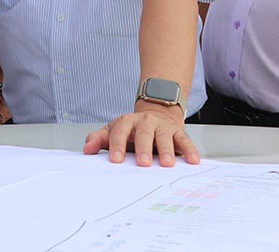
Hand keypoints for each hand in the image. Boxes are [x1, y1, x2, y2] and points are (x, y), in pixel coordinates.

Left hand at [83, 102, 197, 166]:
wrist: (156, 114)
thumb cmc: (132, 130)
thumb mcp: (113, 131)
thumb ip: (99, 139)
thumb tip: (86, 150)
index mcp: (126, 122)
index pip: (119, 133)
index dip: (116, 146)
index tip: (115, 160)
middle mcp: (144, 122)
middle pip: (143, 135)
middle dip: (143, 149)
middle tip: (143, 163)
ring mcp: (162, 126)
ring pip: (164, 137)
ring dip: (166, 150)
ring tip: (167, 163)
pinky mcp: (178, 132)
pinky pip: (184, 140)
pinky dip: (189, 150)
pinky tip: (192, 160)